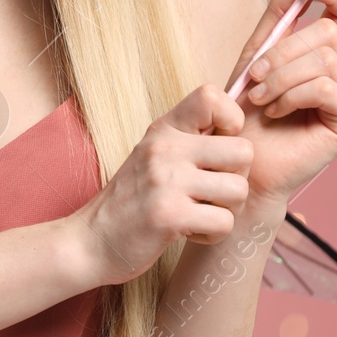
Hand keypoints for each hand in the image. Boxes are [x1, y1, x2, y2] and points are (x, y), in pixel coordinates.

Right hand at [74, 84, 252, 287]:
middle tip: (212, 193)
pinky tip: (190, 231)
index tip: (218, 148)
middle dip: (237, 178)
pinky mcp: (170, 215)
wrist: (93, 240)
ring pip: (239, 190)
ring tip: (200, 213)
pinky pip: (224, 222)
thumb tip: (238, 127)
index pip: (212, 96)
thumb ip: (189, 139)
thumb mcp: (154, 156)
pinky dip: (213, 234)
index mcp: (164, 129)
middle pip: (244, 151)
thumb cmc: (133, 200)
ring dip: (227, 210)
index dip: (232, 121)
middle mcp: (165, 148)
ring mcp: (166, 180)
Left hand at [230, 0, 336, 204]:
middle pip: (327, 32)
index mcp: (320, 54)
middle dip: (281, 50)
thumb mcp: (253, 53)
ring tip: (259, 98)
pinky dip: (291, 95)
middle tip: (254, 76)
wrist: (236, 159)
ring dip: (281, 76)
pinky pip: (326, 88)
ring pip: (324, 59)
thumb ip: (280, 15)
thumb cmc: (241, 110)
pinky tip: (275, 112)